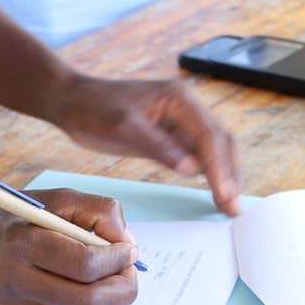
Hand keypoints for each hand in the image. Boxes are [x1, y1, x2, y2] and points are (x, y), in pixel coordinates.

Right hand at [0, 188, 140, 304]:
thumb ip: (99, 212)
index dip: (117, 259)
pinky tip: (86, 286)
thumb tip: (126, 245)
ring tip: (111, 277)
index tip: (129, 249)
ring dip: (109, 301)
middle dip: (122, 289)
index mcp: (24, 244)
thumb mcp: (60, 198)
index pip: (85, 265)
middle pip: (88, 302)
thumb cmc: (20, 216)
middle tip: (129, 271)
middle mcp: (17, 281)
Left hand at [43, 73, 241, 215]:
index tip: (225, 195)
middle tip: (233, 207)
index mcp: (178, 98)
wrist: (72, 101)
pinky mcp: (171, 134)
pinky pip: (198, 153)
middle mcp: (186, 106)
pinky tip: (213, 191)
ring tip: (228, 205)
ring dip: (223, 175)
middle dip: (230, 173)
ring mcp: (180, 120)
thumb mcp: (122, 127)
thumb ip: (158, 146)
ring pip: (214, 149)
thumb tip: (193, 168)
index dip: (220, 167)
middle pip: (221, 140)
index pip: (209, 135)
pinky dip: (208, 173)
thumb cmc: (93, 108)